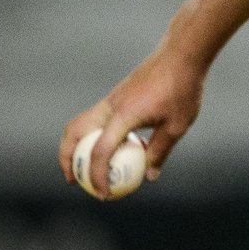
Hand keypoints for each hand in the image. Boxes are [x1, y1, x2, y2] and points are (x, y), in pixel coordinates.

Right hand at [61, 45, 205, 197]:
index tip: (104, 194)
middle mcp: (109, 106)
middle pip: (74, 133)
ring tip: (84, 167)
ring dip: (75, 146)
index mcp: (123, 115)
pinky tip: (110, 149)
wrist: (180, 56)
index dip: (98, 176)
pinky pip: (94, 119)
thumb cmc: (182, 89)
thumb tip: (149, 176)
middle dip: (67, 158)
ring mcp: (110, 99)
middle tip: (73, 180)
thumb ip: (160, 151)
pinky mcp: (115, 96)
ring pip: (79, 124)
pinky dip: (92, 136)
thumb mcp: (177, 126)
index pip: (101, 151)